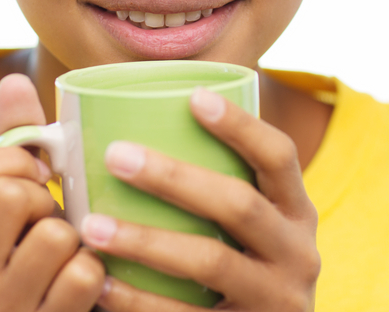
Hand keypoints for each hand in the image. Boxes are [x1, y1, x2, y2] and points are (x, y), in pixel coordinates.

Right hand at [0, 73, 105, 310]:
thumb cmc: (27, 258)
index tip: (30, 174)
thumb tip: (13, 80)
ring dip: (73, 237)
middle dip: (44, 198)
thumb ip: (10, 145)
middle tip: (47, 220)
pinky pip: (84, 275)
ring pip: (53, 234)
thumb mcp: (6, 208)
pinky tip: (81, 284)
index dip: (9, 161)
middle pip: (10, 196)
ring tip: (64, 255)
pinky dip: (95, 273)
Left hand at [79, 88, 319, 310]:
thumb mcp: (254, 232)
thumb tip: (131, 130)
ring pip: (210, 263)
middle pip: (239, 205)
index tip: (193, 96)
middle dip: (175, 177)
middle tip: (116, 155)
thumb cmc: (243, 270)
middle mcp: (297, 255)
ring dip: (145, 240)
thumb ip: (215, 190)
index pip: (279, 156)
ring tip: (91, 226)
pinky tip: (100, 285)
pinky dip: (138, 302)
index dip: (241, 125)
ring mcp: (276, 301)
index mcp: (297, 213)